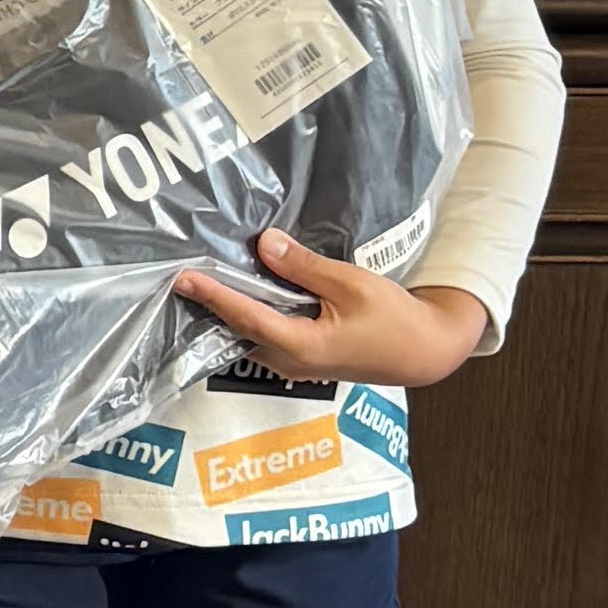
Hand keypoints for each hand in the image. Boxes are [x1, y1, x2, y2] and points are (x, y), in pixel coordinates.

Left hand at [174, 230, 489, 388]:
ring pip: (250, 334)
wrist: (424, 351)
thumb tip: (264, 244)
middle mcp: (289, 361)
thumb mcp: (351, 284)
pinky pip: (266, 334)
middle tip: (183, 274)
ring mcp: (294, 364)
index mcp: (301, 345)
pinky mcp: (303, 358)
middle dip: (211, 303)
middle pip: (239, 329)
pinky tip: (244, 290)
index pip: (245, 316)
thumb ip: (304, 267)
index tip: (183, 277)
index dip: (213, 295)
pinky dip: (251, 313)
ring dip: (229, 308)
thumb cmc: (393, 318)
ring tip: (204, 279)